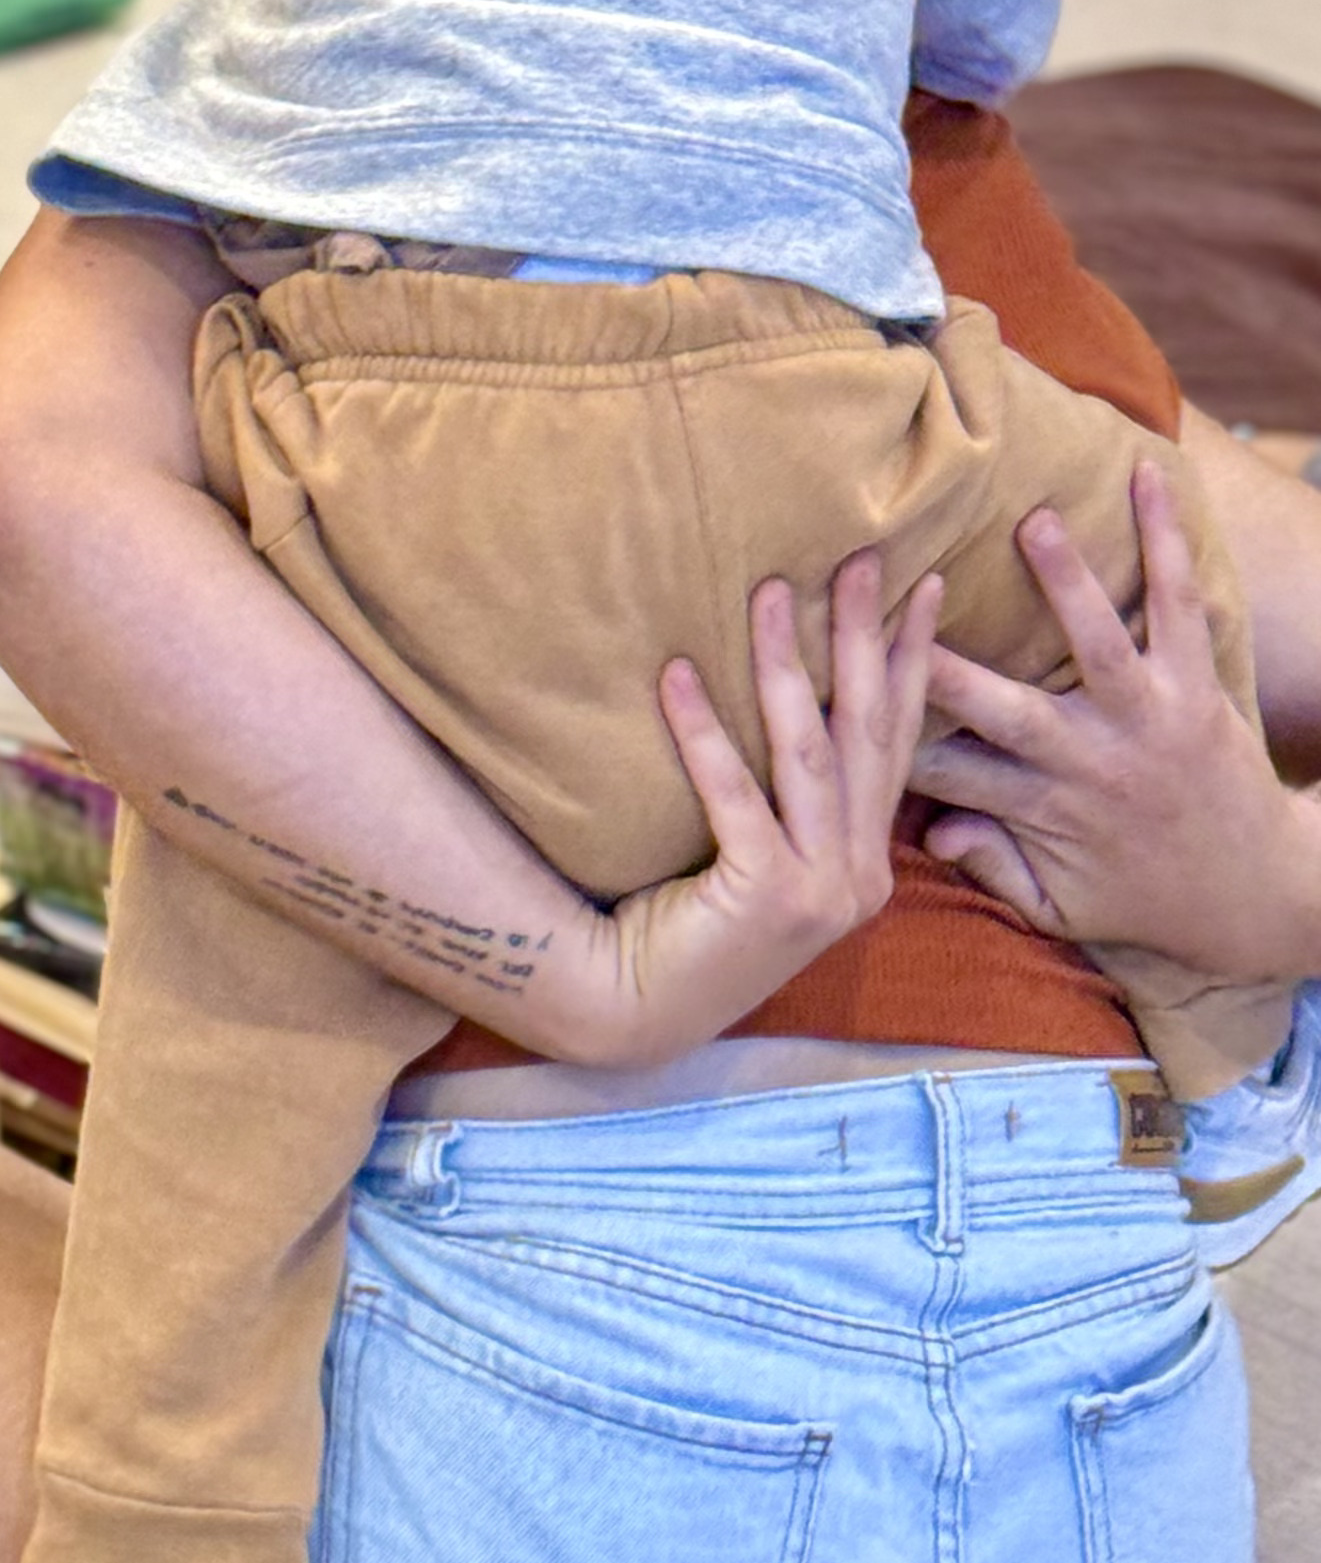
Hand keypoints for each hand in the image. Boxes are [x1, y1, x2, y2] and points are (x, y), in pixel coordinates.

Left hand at [580, 552, 938, 1066]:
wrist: (637, 1006)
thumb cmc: (689, 917)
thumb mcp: (762, 848)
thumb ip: (790, 791)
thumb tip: (790, 685)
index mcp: (865, 860)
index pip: (898, 741)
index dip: (913, 664)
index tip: (925, 587)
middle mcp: (858, 874)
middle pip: (866, 731)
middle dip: (866, 637)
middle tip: (857, 556)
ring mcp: (821, 890)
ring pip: (810, 750)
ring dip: (786, 662)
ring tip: (769, 589)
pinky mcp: (767, 896)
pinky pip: (735, 792)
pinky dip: (703, 729)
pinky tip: (675, 673)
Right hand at [909, 461, 1320, 983]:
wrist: (1259, 895)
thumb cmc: (1148, 900)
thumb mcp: (1062, 908)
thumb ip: (993, 868)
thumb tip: (928, 833)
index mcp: (1045, 810)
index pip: (944, 770)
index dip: (884, 733)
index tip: (831, 687)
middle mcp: (1090, 761)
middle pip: (1003, 707)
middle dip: (944, 663)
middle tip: (891, 606)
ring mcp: (1147, 717)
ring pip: (1100, 644)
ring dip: (1068, 582)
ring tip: (1035, 522)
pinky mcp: (1196, 686)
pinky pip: (1181, 606)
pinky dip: (1167, 540)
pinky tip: (1149, 477)